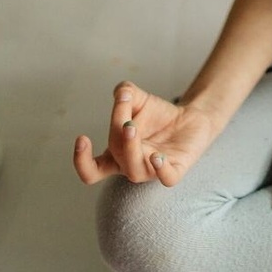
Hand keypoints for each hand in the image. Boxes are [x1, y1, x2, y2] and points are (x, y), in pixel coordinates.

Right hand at [73, 80, 219, 187]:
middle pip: (116, 156)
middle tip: (125, 111)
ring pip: (135, 170)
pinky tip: (157, 157)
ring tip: (131, 128)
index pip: (92, 170)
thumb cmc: (157, 115)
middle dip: (117, 131)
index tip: (82, 138)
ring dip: (130, 149)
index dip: (82, 161)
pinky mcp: (175, 169)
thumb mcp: (138, 99)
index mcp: (116, 154)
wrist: (190, 118)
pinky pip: (166, 178)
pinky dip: (161, 170)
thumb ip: (126, 93)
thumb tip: (121, 93)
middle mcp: (131, 166)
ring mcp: (152, 170)